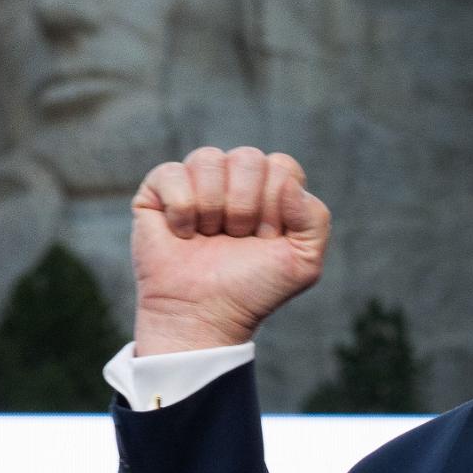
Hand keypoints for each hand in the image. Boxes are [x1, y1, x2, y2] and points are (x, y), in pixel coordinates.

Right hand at [131, 147, 330, 354]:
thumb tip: (288, 182)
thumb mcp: (304, 262)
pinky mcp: (158, 189)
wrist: (203, 314)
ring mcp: (195, 181)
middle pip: (248, 158)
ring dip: (212, 207)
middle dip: (245, 206)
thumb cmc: (251, 289)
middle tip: (235, 238)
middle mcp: (233, 178)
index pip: (281, 166)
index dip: (276, 206)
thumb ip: (315, 217)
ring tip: (207, 236)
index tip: (266, 240)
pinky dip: (181, 210)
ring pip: (208, 158)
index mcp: (270, 188)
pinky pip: (172, 172)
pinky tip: (182, 234)